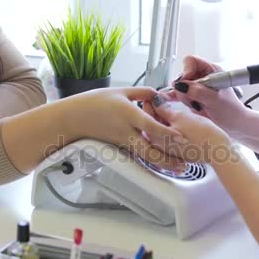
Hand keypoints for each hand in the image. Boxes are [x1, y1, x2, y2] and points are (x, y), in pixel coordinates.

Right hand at [67, 87, 186, 170]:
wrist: (73, 118)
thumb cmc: (93, 102)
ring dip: (163, 163)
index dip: (167, 132)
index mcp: (128, 114)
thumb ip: (142, 92)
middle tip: (185, 164)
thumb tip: (159, 94)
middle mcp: (126, 131)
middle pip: (149, 151)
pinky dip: (152, 160)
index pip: (150, 126)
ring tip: (178, 167)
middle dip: (168, 160)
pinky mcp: (120, 147)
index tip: (182, 136)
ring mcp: (123, 142)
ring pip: (145, 157)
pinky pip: (138, 155)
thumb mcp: (120, 91)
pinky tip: (163, 162)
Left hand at [149, 94, 236, 164]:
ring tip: (170, 108)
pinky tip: (179, 121)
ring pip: (162, 129)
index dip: (149, 101)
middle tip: (161, 98)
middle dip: (156, 110)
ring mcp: (169, 149)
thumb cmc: (202, 136)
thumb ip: (164, 110)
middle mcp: (159, 145)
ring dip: (164, 118)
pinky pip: (171, 136)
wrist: (218, 152)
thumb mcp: (180, 117)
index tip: (153, 93)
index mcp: (155, 137)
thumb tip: (155, 102)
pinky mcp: (179, 151)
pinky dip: (172, 127)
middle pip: (152, 123)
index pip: (146, 115)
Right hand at [169, 55, 246, 134]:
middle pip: (183, 75)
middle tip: (193, 99)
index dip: (187, 71)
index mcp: (211, 71)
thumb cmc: (231, 111)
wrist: (235, 126)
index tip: (187, 85)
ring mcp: (197, 88)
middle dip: (184, 88)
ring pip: (180, 87)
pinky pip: (178, 94)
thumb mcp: (215, 100)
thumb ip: (198, 91)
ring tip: (195, 106)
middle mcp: (203, 77)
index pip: (191, 61)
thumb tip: (181, 85)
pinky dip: (173, 97)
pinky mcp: (193, 98)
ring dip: (183, 97)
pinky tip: (166, 99)